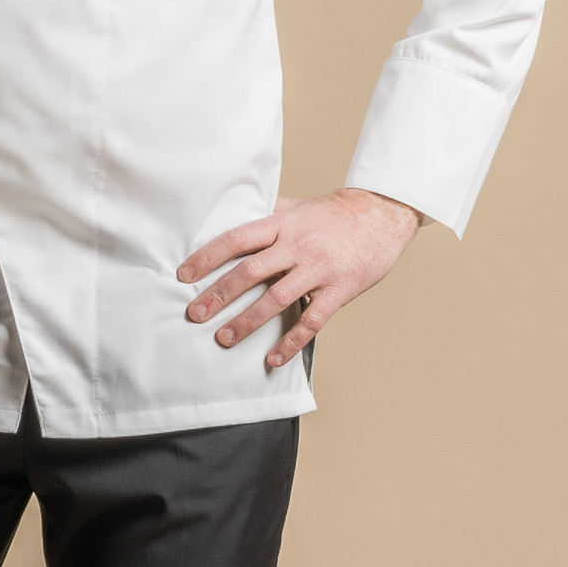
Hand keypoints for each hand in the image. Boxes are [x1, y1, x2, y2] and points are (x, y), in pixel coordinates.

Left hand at [179, 188, 421, 369]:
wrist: (382, 214)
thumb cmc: (335, 213)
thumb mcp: (297, 207)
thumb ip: (267, 217)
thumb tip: (230, 221)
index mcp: (282, 224)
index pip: (236, 239)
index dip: (208, 257)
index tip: (184, 276)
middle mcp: (297, 246)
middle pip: (250, 272)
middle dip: (218, 295)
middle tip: (194, 314)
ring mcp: (318, 270)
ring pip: (276, 299)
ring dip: (247, 322)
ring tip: (224, 339)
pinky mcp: (339, 290)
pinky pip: (311, 321)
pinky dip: (290, 343)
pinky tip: (273, 359)